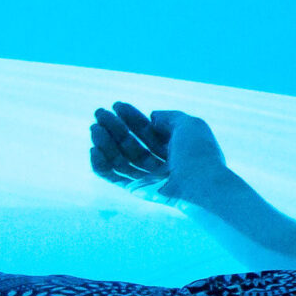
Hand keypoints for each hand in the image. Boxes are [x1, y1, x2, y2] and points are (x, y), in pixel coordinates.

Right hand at [90, 103, 226, 203]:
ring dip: (105, 143)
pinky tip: (94, 149)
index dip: (132, 118)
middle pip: (132, 145)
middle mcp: (163, 165)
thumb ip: (169, 117)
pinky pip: (116, 178)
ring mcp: (151, 179)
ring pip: (122, 160)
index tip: (116, 105)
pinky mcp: (140, 191)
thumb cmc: (198, 153)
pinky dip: (102, 166)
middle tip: (99, 113)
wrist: (201, 183)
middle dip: (115, 128)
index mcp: (176, 149)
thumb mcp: (189, 124)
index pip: (148, 131)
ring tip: (95, 127)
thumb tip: (152, 117)